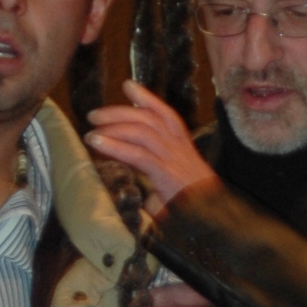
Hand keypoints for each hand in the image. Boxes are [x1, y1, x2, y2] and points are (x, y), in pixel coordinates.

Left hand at [85, 79, 223, 212]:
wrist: (214, 220)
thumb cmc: (195, 208)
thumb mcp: (176, 187)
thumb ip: (158, 182)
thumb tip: (142, 189)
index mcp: (184, 149)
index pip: (166, 115)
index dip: (147, 98)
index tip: (128, 86)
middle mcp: (180, 149)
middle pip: (149, 118)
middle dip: (120, 112)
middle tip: (94, 114)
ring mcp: (174, 159)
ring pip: (142, 131)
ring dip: (114, 127)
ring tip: (92, 131)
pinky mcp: (167, 174)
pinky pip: (138, 155)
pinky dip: (115, 146)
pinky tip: (98, 144)